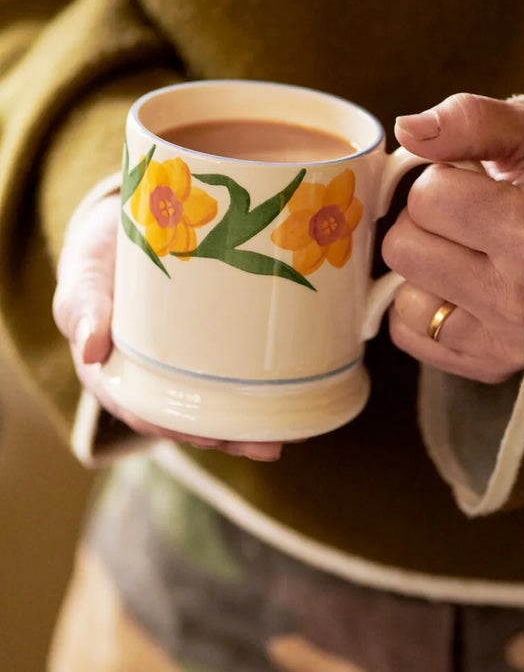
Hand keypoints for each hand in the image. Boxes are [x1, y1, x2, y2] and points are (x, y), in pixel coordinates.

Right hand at [52, 192, 282, 459]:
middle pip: (188, 417)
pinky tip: (294, 395)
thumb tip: (89, 350)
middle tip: (264, 444)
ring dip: (248, 423)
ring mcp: (184, 365)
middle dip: (225, 435)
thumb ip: (82, 307)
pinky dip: (261, 387)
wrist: (129, 227)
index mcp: (115, 375)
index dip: (174, 428)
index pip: (144, 412)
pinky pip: (234, 371)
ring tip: (286, 433)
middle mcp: (151, 379)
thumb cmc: (98, 259)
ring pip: (215, 402)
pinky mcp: (210, 346)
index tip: (206, 437)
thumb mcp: (84, 278)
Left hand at [382, 93, 523, 381]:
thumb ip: (471, 120)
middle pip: (402, 247)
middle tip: (470, 222)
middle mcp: (520, 298)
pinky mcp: (489, 367)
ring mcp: (505, 342)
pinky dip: (424, 309)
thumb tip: (407, 129)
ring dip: (424, 270)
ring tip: (471, 257)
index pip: (427, 196)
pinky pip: (408, 334)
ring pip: (401, 295)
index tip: (479, 187)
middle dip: (426, 223)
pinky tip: (464, 291)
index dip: (444, 180)